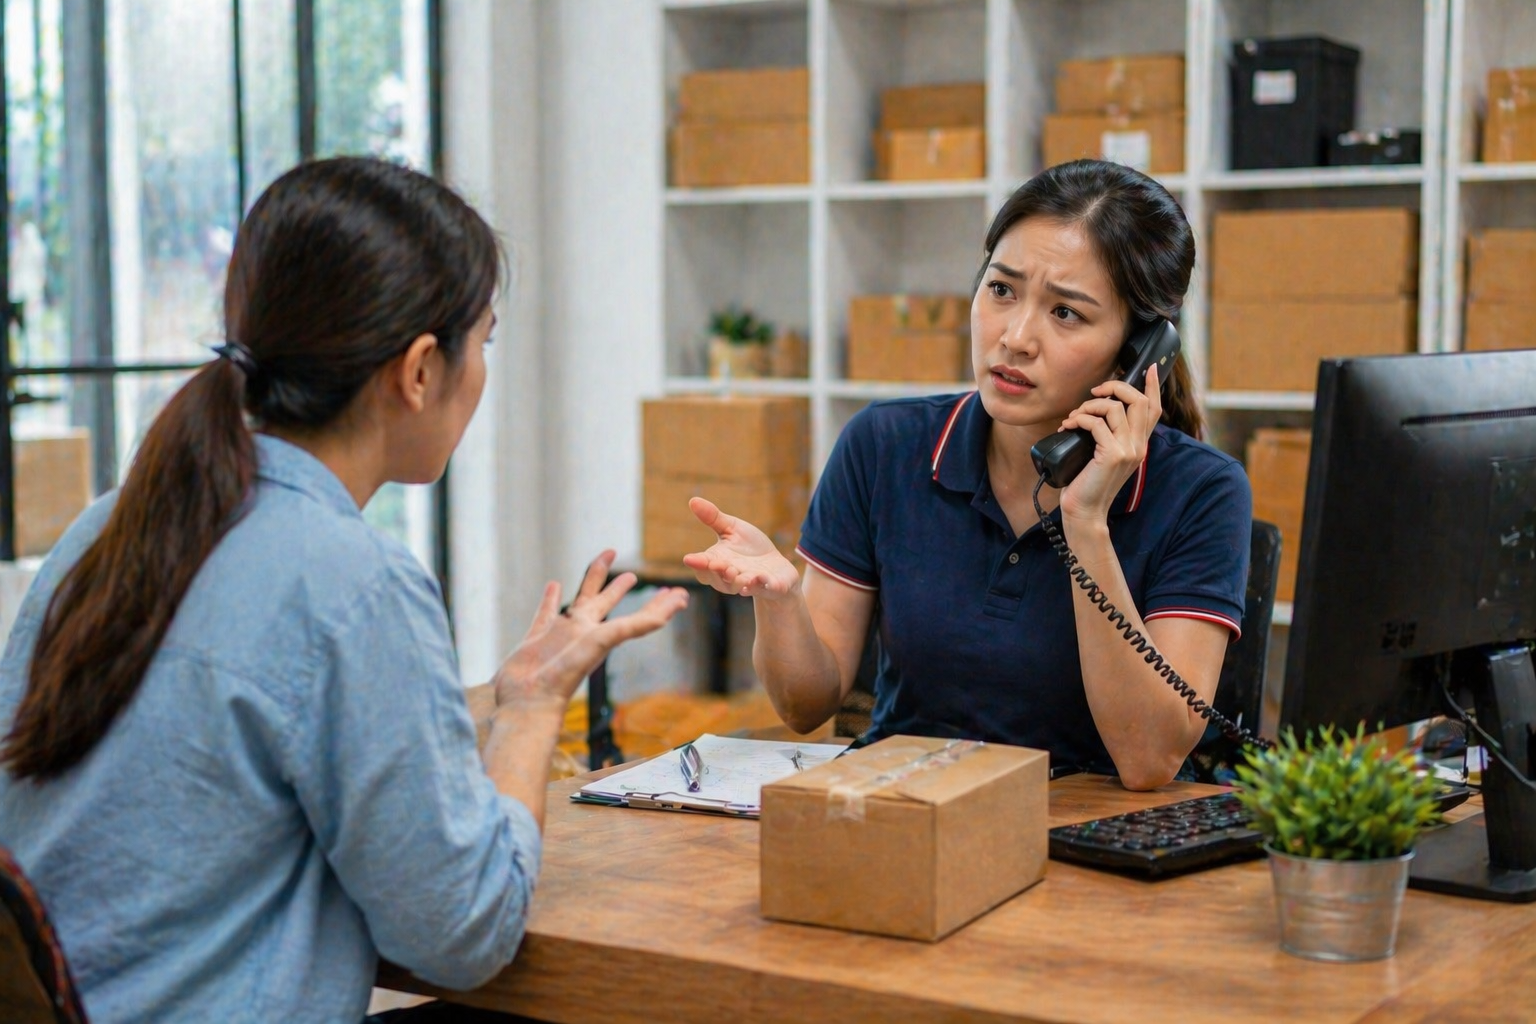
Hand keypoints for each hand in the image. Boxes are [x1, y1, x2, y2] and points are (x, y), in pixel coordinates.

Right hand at [493, 549, 688, 709]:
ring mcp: (561, 633)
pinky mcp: (537, 636)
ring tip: (601, 562)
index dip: (660, 606)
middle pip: (607, 602)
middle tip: (633, 575)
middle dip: (620, 587)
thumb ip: (633, 627)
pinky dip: (550, 599)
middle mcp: (584, 631)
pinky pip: (546, 612)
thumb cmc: (565, 676)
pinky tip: (554, 585)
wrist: (529, 700)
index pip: (639, 617)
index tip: (678, 593)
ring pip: (579, 601)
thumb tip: (662, 618)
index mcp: (604, 634)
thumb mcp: (604, 643)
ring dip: (592, 582)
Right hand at [681, 497, 799, 598]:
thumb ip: (713, 518)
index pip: (703, 565)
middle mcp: (731, 576)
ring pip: (739, 587)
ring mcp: (750, 584)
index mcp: (719, 561)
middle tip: (719, 564)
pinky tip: (762, 578)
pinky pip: (765, 589)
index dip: (697, 563)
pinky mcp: (770, 587)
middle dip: (718, 573)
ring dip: (739, 582)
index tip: (689, 559)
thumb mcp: (732, 529)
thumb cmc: (751, 548)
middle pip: (718, 579)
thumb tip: (693, 500)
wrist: (777, 566)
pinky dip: (763, 585)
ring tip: (743, 576)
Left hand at [1056, 362, 1160, 523]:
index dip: (1152, 386)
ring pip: (1116, 407)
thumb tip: (1093, 409)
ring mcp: (1128, 451)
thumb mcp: (1101, 455)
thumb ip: (1106, 435)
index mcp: (1138, 444)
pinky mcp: (1112, 455)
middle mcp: (1138, 446)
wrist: (1084, 512)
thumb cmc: (1087, 483)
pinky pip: (1096, 423)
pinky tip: (1068, 426)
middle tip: (1094, 392)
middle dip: (1115, 387)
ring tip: (1074, 416)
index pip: (1154, 410)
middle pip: (1139, 400)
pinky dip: (1079, 419)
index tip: (1149, 368)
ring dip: (1090, 405)